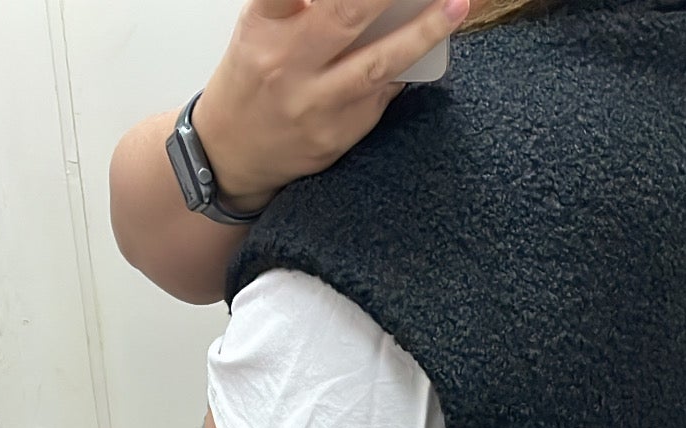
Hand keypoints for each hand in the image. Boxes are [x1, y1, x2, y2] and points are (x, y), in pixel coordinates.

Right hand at [193, 0, 469, 206]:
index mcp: (264, 26)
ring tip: (455, 6)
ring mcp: (314, 105)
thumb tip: (373, 3)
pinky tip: (426, 49)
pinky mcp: (336, 136)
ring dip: (423, 32)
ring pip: (378, 63)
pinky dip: (405, 67)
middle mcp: (286, 65)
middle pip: (347, 12)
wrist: (230, 154)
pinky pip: (381, 96)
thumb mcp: (262, 28)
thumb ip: (302, 6)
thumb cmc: (252, 77)